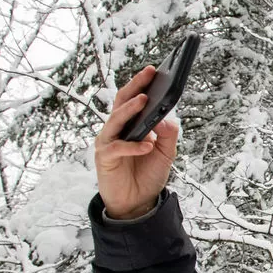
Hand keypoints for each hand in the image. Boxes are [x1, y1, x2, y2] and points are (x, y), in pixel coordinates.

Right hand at [95, 66, 179, 218]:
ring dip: (130, 110)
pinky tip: (148, 145)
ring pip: (116, 120)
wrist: (136, 202)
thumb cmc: (147, 174)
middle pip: (122, 102)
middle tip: (148, 74)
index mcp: (130, 124)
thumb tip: (166, 117)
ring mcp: (108, 142)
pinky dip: (133, 146)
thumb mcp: (166, 154)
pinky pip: (118, 148)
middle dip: (135, 86)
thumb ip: (168, 135)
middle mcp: (117, 129)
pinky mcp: (104, 158)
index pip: (134, 99)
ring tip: (145, 100)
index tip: (155, 70)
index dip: (142, 84)